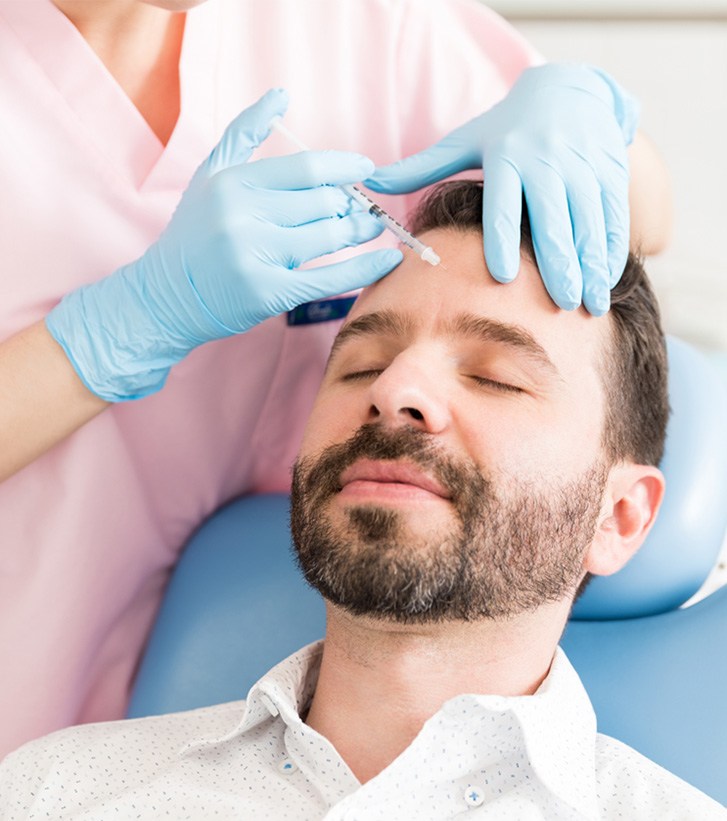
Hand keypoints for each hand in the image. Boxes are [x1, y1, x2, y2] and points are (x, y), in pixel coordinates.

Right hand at [46, 89, 402, 400]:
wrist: (167, 296)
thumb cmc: (195, 234)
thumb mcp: (210, 176)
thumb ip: (245, 133)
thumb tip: (281, 94)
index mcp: (234, 184)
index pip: (307, 169)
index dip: (344, 168)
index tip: (365, 170)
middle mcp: (243, 217)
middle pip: (323, 203)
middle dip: (352, 205)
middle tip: (366, 209)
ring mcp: (256, 256)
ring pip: (329, 237)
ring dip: (360, 231)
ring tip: (372, 227)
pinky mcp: (268, 294)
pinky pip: (329, 278)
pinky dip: (364, 268)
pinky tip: (389, 260)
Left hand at [367, 64, 638, 315]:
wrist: (571, 91)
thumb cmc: (508, 128)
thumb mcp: (466, 140)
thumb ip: (421, 167)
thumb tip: (368, 181)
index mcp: (507, 157)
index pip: (503, 203)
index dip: (503, 239)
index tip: (502, 277)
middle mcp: (548, 161)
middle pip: (553, 218)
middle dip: (558, 263)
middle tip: (559, 304)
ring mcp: (584, 167)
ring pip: (589, 222)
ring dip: (591, 265)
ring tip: (589, 305)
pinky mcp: (611, 173)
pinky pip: (614, 217)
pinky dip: (612, 251)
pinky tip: (605, 282)